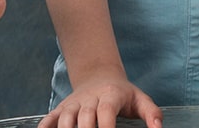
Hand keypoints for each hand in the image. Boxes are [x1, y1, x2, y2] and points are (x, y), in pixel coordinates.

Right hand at [43, 75, 161, 127]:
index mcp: (111, 95)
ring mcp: (74, 103)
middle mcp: (90, 98)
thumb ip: (152, 114)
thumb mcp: (141, 100)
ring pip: (66, 117)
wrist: (100, 76)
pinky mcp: (63, 108)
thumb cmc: (123, 94)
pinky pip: (51, 117)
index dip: (106, 126)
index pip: (106, 111)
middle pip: (85, 117)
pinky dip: (46, 126)